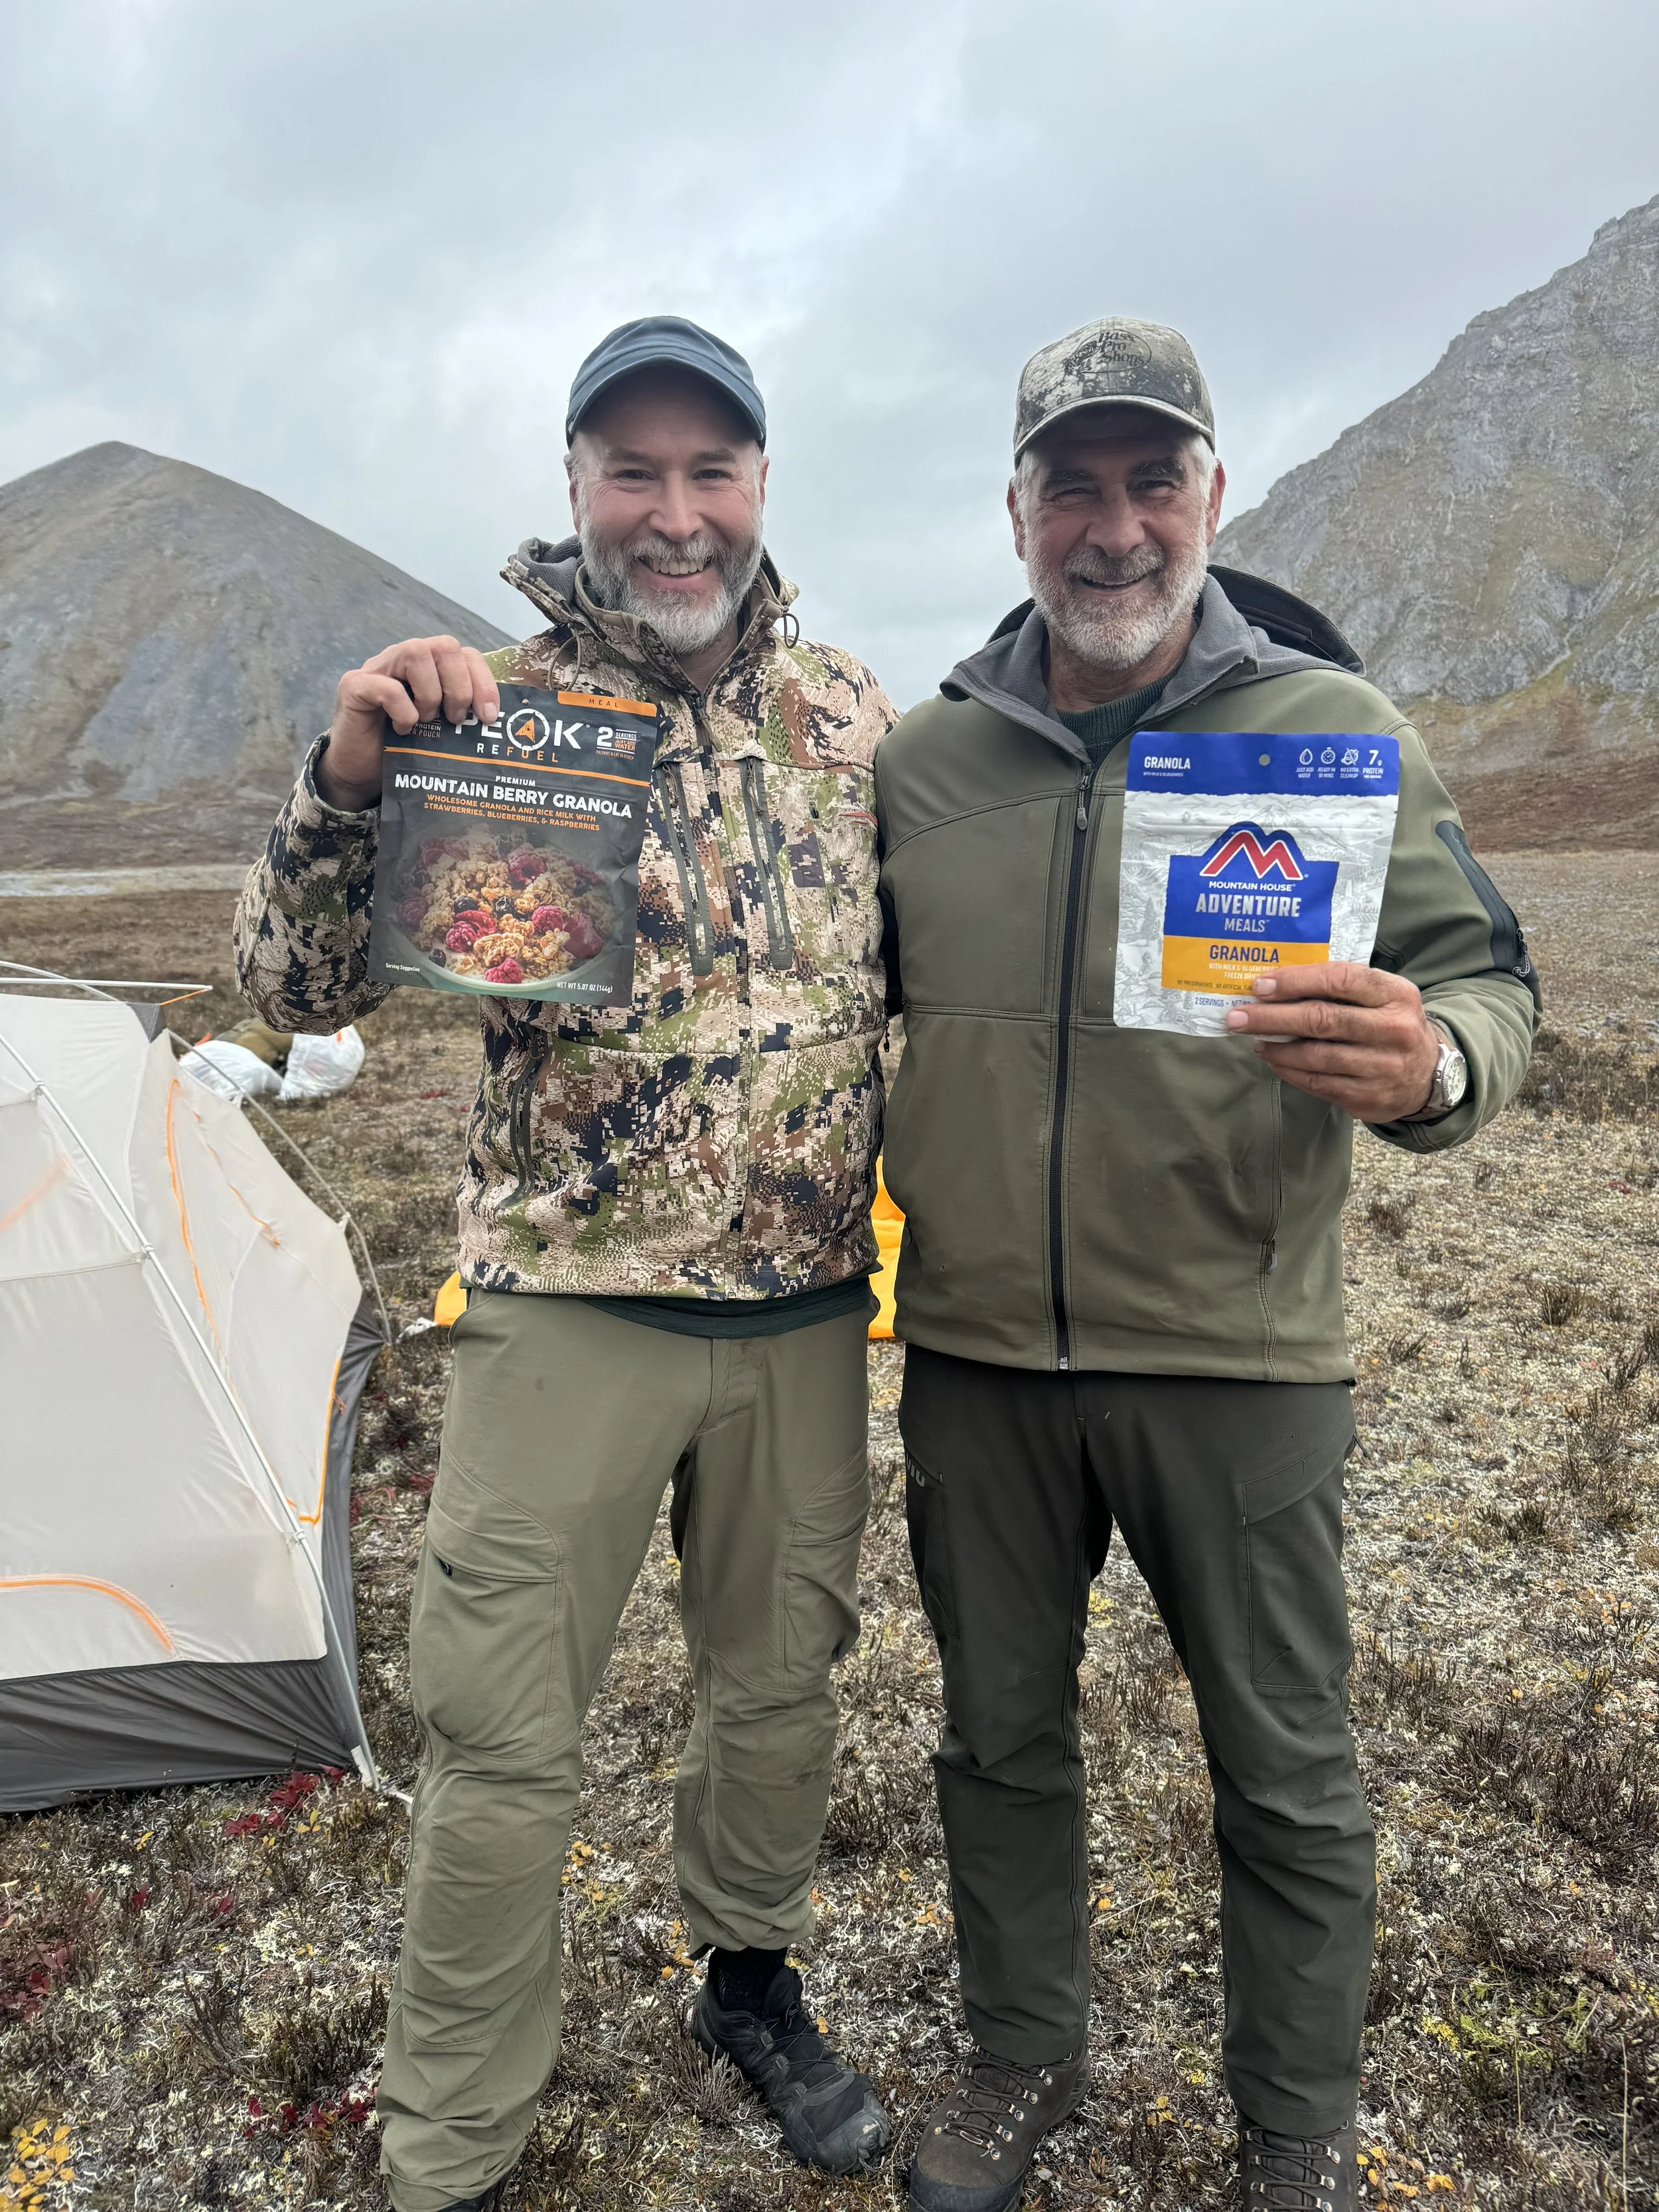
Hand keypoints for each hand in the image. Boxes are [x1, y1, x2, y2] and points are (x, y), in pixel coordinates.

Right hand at [315, 635, 501, 809]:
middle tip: (457, 719)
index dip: (483, 682)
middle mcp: (404, 660)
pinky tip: (403, 729)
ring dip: (430, 692)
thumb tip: (496, 721)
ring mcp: (377, 669)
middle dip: (460, 685)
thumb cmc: (405, 750)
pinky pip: (385, 686)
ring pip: (415, 652)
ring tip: (427, 720)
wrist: (362, 772)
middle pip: (444, 646)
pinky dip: (403, 710)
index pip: (465, 654)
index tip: (490, 716)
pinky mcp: (354, 686)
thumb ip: (463, 716)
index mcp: (430, 668)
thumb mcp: (443, 731)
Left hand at [1223, 961, 1439, 1121]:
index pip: (1340, 979)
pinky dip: (1288, 1070)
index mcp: (1396, 994)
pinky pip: (1317, 1082)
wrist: (1428, 1075)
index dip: (1296, 981)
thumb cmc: (1390, 1024)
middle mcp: (1393, 1030)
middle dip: (1272, 1018)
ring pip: (1315, 1056)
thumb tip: (1276, 984)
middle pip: (1321, 1020)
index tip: (1260, 986)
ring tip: (1252, 1038)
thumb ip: (1341, 987)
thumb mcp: (1382, 997)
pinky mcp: (1368, 1097)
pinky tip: (1273, 1059)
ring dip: (1275, 1048)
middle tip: (1236, 1016)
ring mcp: (1382, 1067)